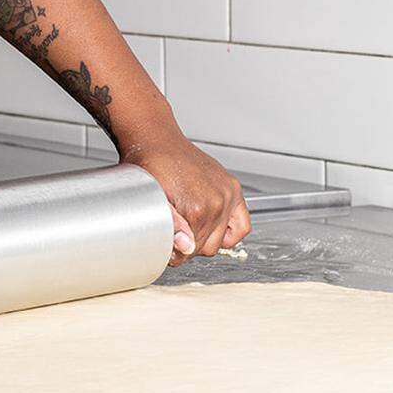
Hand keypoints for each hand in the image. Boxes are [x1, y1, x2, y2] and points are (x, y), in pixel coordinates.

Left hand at [123, 131, 250, 266]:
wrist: (157, 140)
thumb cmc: (149, 166)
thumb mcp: (152, 198)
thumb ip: (170, 225)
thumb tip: (187, 246)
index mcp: (197, 207)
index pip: (190, 250)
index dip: (175, 251)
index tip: (166, 244)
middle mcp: (218, 200)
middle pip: (207, 247)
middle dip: (189, 246)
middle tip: (174, 234)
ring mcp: (228, 193)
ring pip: (222, 240)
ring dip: (206, 238)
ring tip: (188, 227)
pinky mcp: (233, 187)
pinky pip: (242, 225)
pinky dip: (231, 232)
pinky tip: (214, 228)